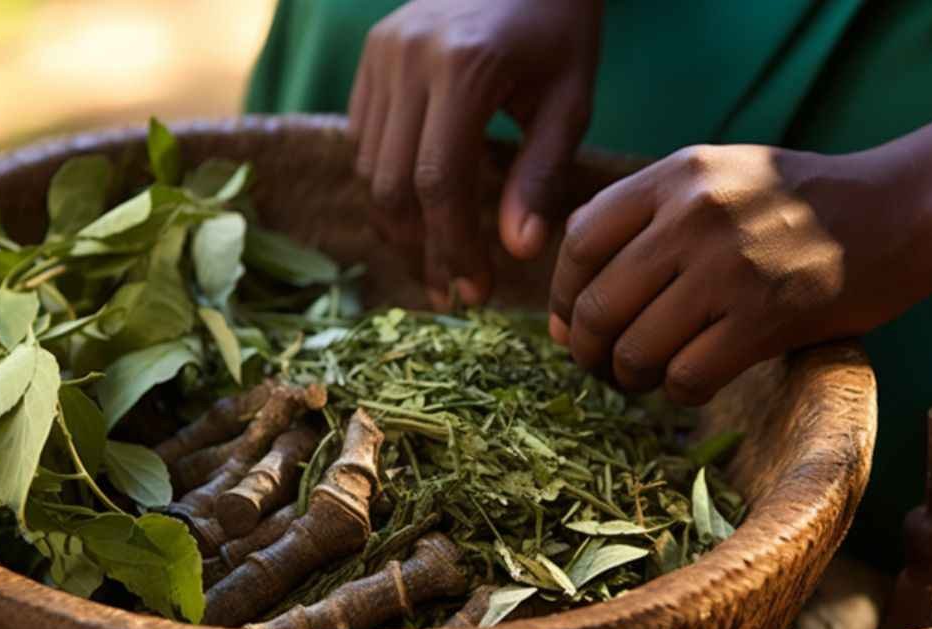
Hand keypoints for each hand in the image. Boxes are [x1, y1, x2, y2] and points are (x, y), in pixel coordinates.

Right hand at [350, 0, 603, 308]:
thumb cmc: (560, 30)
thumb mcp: (568, 101)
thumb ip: (540, 175)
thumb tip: (516, 252)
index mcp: (465, 68)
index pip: (438, 182)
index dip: (452, 247)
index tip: (474, 294)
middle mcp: (409, 58)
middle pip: (391, 183)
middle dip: (419, 249)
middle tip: (450, 294)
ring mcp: (381, 53)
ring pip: (368, 165)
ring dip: (398, 223)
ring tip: (437, 262)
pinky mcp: (370, 54)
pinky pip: (363, 137)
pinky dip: (385, 181)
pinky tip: (421, 210)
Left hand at [549, 144, 931, 405]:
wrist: (902, 210)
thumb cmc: (799, 201)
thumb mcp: (717, 177)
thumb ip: (644, 222)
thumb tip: (566, 313)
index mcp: (676, 174)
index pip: (580, 240)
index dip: (562, 293)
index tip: (569, 321)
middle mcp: (694, 215)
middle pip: (596, 303)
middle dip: (586, 348)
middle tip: (601, 364)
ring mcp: (729, 268)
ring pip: (635, 349)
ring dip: (629, 377)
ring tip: (642, 377)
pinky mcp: (766, 319)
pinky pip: (686, 377)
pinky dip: (677, 391)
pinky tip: (690, 382)